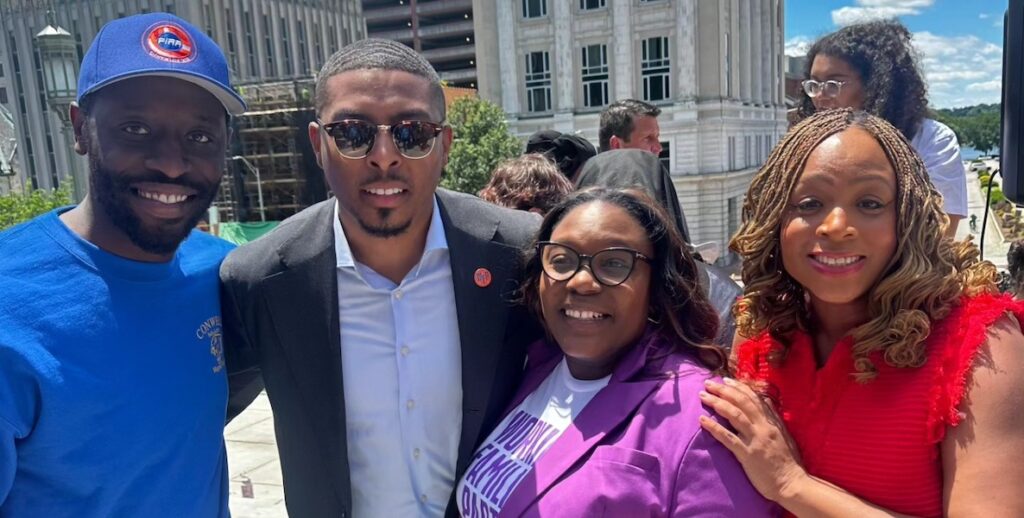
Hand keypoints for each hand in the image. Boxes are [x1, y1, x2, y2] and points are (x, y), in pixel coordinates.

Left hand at [698, 377, 806, 502]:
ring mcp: (755, 440)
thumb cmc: (788, 461)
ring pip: (734, 416)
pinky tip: (702, 420)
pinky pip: (728, 438)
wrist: (792, 483)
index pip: (754, 398)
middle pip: (741, 403)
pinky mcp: (747, 455)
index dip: (738, 387)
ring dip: (717, 403)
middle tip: (707, 383)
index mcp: (772, 422)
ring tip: (703, 396)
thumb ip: (774, 417)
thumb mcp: (785, 435)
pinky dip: (714, 427)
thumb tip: (765, 400)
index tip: (725, 380)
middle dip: (723, 391)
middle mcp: (763, 427)